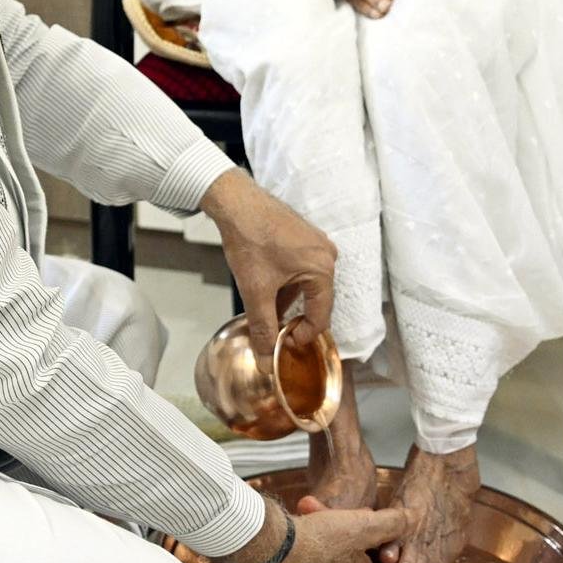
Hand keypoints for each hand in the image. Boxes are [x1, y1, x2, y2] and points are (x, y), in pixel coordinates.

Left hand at [201, 169, 335, 352]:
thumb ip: (263, 328)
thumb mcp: (256, 290)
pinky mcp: (303, 237)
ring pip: (305, 285)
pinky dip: (286, 284)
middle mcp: (327, 256)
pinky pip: (300, 270)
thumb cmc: (250, 240)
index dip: (302, 336)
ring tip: (265, 311)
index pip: (322, 317)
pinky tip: (266, 289)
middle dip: (294, 318)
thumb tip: (265, 361)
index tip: (282, 345)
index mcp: (323, 269)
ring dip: (288, 301)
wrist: (235, 201)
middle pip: (316, 301)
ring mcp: (316, 244)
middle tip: (273, 331)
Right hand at [221, 495, 404, 562]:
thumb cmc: (318, 541)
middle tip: (350, 524)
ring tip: (315, 515)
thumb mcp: (361, 525)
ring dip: (327, 543)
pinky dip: (304, 550)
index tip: (389, 548)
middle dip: (356, 546)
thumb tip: (412, 519)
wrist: (268, 552)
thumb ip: (390, 522)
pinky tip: (297, 531)